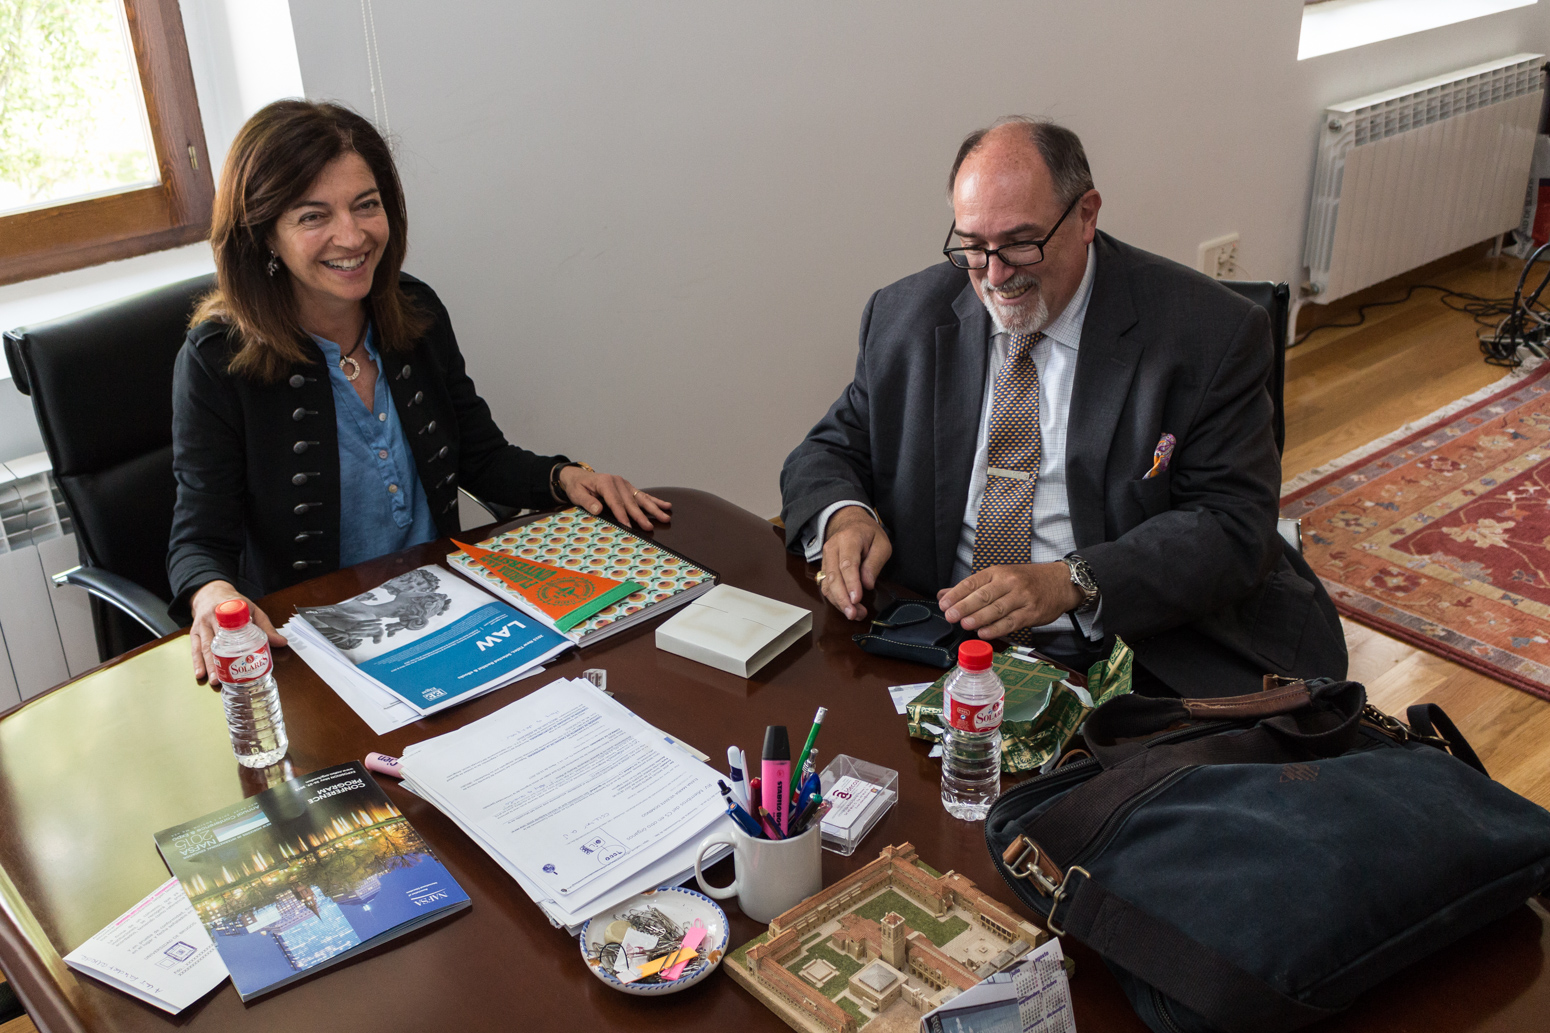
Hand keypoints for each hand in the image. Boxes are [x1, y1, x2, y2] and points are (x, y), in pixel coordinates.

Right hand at [189, 580, 285, 685]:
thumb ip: (265, 627)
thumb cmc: (234, 603)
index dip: (235, 640)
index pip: (233, 626)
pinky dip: (196, 661)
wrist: (211, 592)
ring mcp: (201, 625)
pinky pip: (194, 647)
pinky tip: (200, 673)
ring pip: (203, 646)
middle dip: (216, 661)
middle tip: (222, 676)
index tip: (240, 653)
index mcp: (228, 610)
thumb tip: (282, 642)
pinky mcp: (194, 631)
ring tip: (213, 679)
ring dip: (207, 664)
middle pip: (214, 641)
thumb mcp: (252, 610)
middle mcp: (212, 618)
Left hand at [558, 466, 671, 529]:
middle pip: (631, 502)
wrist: (579, 477)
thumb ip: (587, 502)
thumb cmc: (578, 486)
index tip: (628, 526)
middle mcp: (618, 482)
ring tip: (665, 517)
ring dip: (653, 509)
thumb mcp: (577, 494)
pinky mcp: (628, 488)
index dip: (622, 515)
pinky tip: (666, 505)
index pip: (615, 502)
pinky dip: (655, 501)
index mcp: (605, 482)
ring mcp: (625, 484)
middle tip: (649, 527)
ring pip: (641, 498)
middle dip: (641, 516)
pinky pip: (642, 495)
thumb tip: (598, 510)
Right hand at [817, 506, 891, 620]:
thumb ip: (874, 563)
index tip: (857, 599)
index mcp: (848, 539)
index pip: (847, 564)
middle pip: (834, 577)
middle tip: (855, 614)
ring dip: (839, 602)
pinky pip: (826, 586)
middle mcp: (832, 548)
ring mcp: (825, 558)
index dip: (851, 583)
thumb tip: (867, 584)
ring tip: (855, 614)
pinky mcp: (824, 568)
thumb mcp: (881, 543)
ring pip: (827, 584)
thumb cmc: (868, 533)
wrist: (849, 522)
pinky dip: (835, 600)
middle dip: (843, 599)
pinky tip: (847, 607)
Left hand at [938, 562, 1081, 638]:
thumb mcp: (1000, 576)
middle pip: (983, 595)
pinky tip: (984, 633)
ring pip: (997, 609)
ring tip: (964, 624)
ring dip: (979, 617)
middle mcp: (1009, 582)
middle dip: (964, 606)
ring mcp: (1022, 598)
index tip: (944, 603)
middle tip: (950, 615)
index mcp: (998, 572)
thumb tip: (944, 595)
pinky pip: (1011, 622)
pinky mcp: (1032, 613)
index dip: (957, 593)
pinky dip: (996, 628)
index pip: (973, 582)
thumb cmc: (1027, 580)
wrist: (1060, 582)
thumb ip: (972, 587)